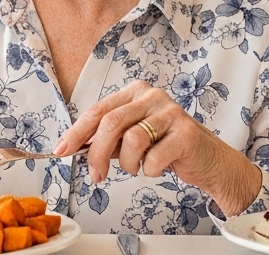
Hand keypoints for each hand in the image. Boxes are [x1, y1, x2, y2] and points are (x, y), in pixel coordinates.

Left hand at [53, 81, 262, 215]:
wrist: (207, 160)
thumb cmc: (165, 147)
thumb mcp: (131, 139)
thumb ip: (106, 138)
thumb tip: (72, 147)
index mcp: (134, 92)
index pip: (97, 110)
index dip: (76, 132)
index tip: (61, 150)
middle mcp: (152, 96)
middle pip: (110, 124)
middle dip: (97, 154)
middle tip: (96, 174)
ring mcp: (171, 111)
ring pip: (131, 141)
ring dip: (129, 164)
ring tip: (138, 167)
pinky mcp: (186, 132)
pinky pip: (153, 158)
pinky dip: (150, 170)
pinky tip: (158, 167)